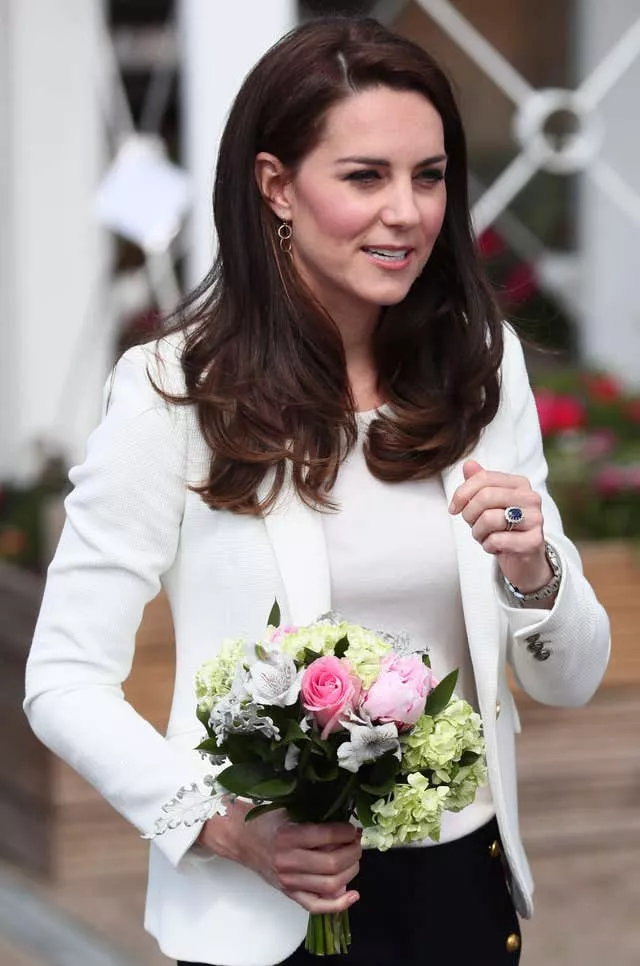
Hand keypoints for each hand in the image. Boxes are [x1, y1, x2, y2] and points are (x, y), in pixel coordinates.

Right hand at [196, 799, 361, 913]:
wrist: (243, 839)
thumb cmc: (267, 821)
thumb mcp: (289, 811)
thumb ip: (314, 818)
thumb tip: (346, 827)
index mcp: (287, 836)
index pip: (326, 836)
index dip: (346, 832)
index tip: (353, 828)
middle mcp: (288, 861)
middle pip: (332, 864)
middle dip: (353, 852)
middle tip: (357, 842)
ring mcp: (288, 881)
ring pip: (330, 884)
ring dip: (351, 871)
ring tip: (354, 858)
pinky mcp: (289, 894)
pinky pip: (317, 905)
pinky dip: (338, 904)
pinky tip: (353, 894)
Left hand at [449, 460, 551, 593]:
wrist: (524, 561)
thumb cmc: (502, 529)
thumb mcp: (486, 506)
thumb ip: (478, 484)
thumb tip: (468, 464)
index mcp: (520, 484)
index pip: (484, 478)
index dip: (462, 493)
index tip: (453, 509)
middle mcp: (531, 498)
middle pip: (486, 496)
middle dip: (469, 514)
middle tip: (471, 525)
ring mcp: (536, 519)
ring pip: (489, 519)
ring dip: (478, 532)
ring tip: (484, 537)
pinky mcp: (533, 542)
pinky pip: (496, 540)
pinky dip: (487, 546)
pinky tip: (494, 547)